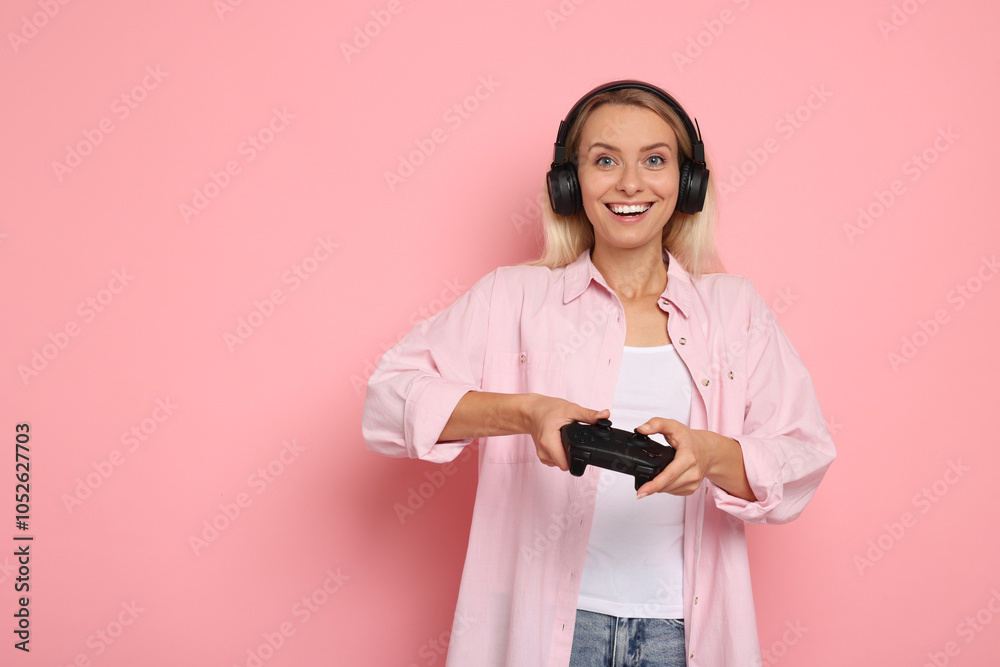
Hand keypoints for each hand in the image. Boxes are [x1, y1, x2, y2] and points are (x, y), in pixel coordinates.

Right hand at [521, 394, 609, 470]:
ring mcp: (542, 456)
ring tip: (565, 438)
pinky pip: (557, 461)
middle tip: (573, 439)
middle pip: (566, 463)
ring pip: (561, 463)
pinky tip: (560, 442)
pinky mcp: (543, 457)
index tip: (581, 447)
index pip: (566, 464)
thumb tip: (605, 415)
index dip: (578, 457)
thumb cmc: (548, 409)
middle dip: (573, 454)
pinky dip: (561, 453)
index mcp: (549, 441)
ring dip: (566, 453)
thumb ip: (588, 415)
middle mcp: (544, 451)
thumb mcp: (570, 409)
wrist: (531, 411)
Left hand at [633, 418, 753, 500]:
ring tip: (654, 478)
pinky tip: (665, 479)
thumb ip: (656, 424)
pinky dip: (666, 487)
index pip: (668, 475)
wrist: (708, 450)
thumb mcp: (673, 426)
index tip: (640, 492)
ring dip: (659, 487)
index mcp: (688, 458)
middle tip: (639, 489)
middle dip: (652, 487)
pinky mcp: (692, 488)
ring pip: (669, 490)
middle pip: (667, 485)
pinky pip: (674, 492)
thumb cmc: (690, 439)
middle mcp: (693, 472)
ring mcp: (694, 482)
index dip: (653, 485)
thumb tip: (641, 429)